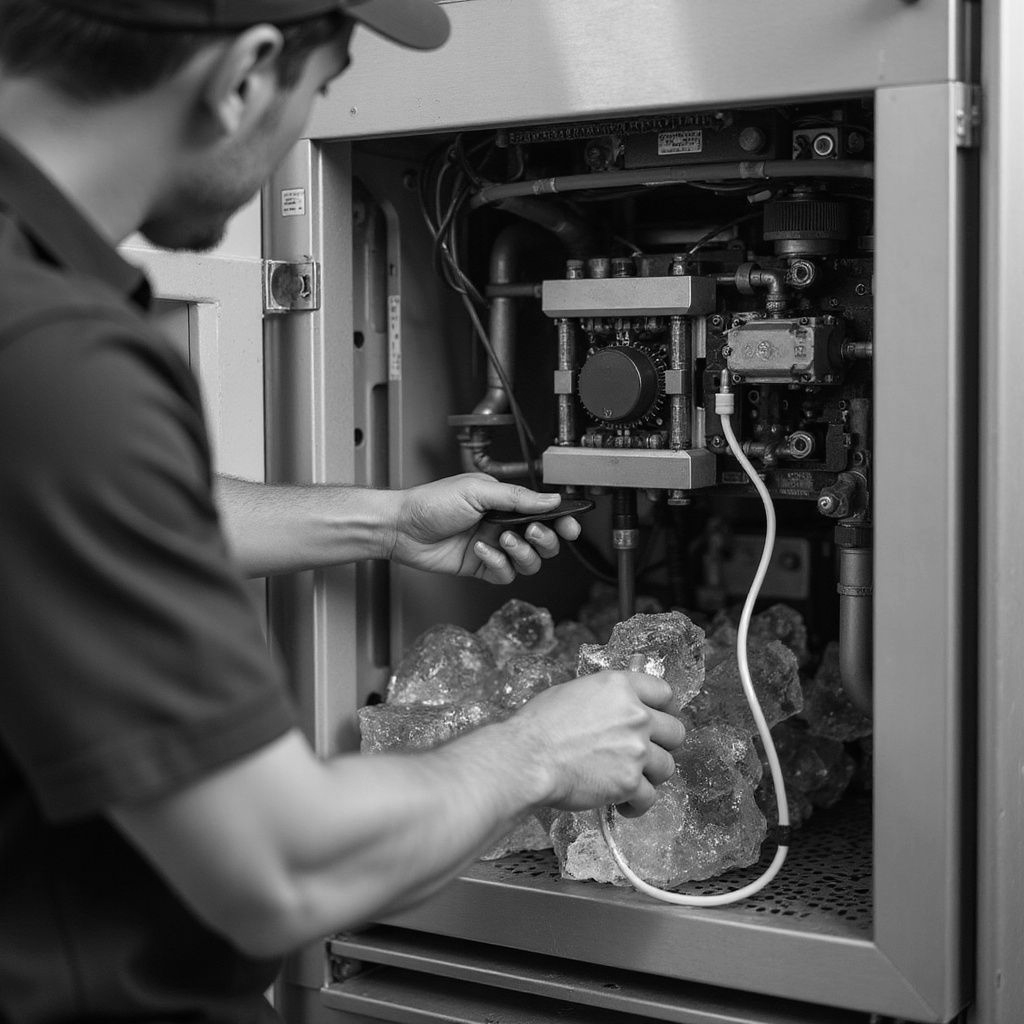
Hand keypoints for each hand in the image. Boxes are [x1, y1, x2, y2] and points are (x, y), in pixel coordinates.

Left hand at [384, 473, 581, 583]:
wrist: (402, 527)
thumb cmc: (432, 502)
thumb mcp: (477, 491)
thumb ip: (517, 498)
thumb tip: (550, 500)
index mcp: (505, 503)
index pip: (544, 513)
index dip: (561, 521)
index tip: (570, 524)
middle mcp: (503, 526)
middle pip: (544, 542)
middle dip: (545, 539)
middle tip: (533, 532)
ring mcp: (493, 548)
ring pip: (528, 562)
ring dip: (521, 553)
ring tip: (502, 540)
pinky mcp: (481, 568)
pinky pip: (504, 575)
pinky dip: (497, 564)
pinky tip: (480, 551)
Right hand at [508, 669, 686, 817]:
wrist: (527, 759)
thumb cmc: (539, 726)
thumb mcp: (573, 692)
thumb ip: (604, 698)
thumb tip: (614, 706)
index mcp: (620, 687)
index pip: (664, 691)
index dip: (662, 707)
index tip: (656, 719)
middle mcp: (635, 715)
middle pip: (675, 731)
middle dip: (662, 744)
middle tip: (645, 753)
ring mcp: (636, 749)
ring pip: (667, 766)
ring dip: (651, 776)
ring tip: (631, 781)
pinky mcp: (629, 782)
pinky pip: (649, 797)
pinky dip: (637, 804)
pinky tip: (623, 805)